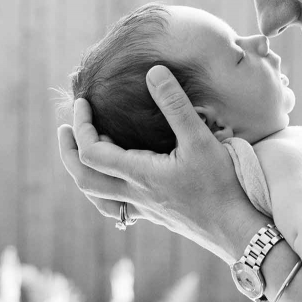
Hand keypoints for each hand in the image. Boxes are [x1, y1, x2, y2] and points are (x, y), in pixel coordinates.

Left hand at [56, 65, 258, 261]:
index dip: (81, 125)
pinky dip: (104, 192)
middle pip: (84, 178)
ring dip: (82, 173)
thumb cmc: (221, 185)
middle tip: (65, 129)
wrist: (236, 229)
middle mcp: (135, 195)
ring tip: (81, 153)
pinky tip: (115, 183)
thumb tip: (154, 72)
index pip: (92, 151)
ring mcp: (144, 209)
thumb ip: (176, 104)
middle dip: (68, 152)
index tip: (83, 103)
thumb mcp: (200, 138)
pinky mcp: (156, 216)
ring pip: (97, 197)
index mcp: (139, 174)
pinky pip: (117, 208)